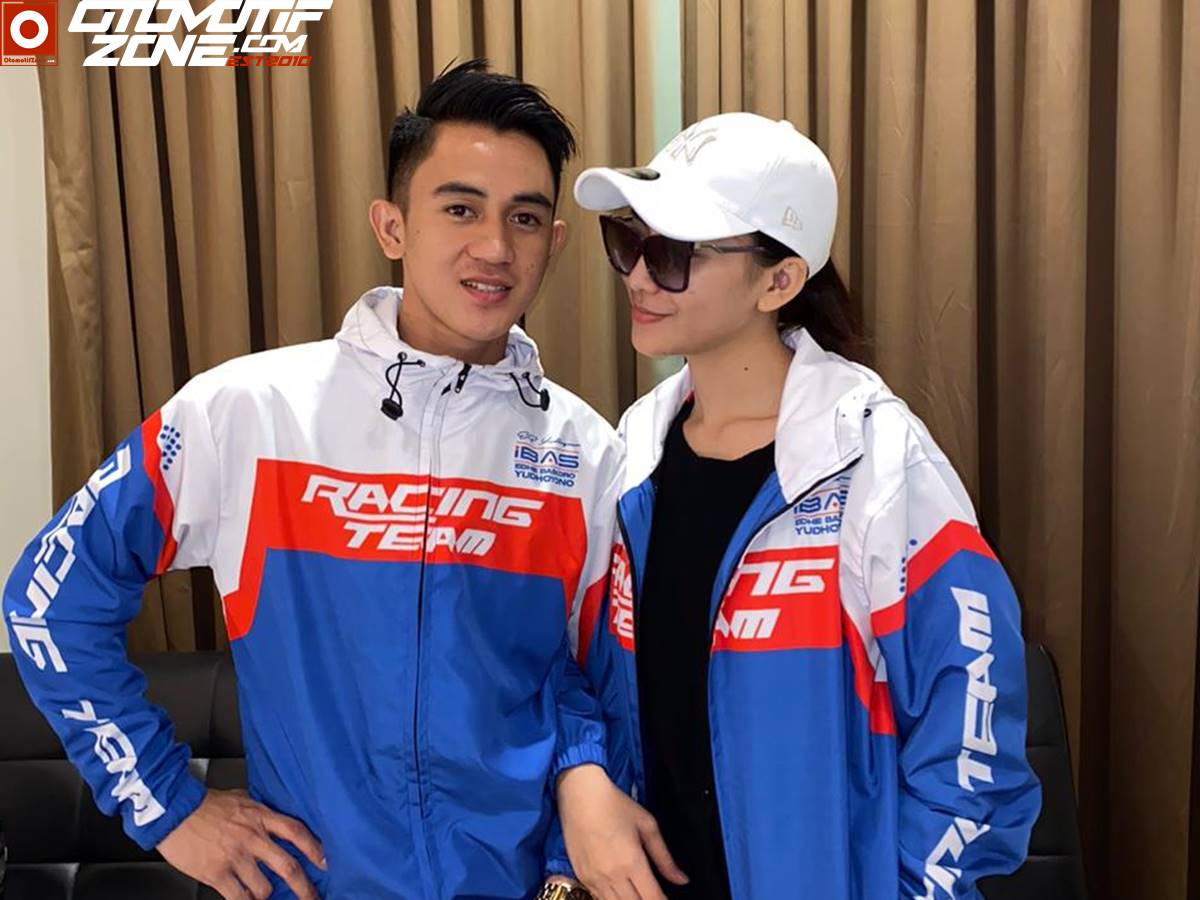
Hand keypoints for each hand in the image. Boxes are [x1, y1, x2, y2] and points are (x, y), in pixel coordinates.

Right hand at [157, 788, 325, 899]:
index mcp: (260, 816)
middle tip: (311, 896)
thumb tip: (273, 818)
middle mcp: (253, 838)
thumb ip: (259, 811)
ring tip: (266, 896)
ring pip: (265, 888)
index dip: (315, 849)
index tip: (324, 862)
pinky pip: (239, 897)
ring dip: (268, 896)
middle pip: (289, 866)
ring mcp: (235, 857)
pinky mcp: (217, 874)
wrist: (173, 811)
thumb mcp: (241, 798)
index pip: (297, 832)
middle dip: (304, 887)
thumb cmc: (204, 804)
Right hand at [556, 764, 687, 899]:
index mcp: (631, 862)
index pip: (652, 898)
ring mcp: (593, 878)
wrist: (580, 793)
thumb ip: (665, 858)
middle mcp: (611, 875)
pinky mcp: (581, 876)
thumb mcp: (648, 826)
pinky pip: (598, 899)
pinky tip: (621, 893)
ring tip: (639, 894)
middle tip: (654, 895)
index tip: (668, 899)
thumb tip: (682, 879)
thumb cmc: (615, 804)